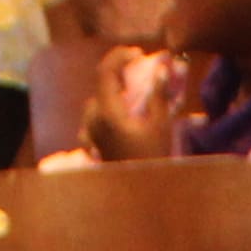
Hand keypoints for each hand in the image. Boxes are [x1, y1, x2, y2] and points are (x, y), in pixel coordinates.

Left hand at [89, 44, 197, 161]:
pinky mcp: (92, 144)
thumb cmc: (153, 160)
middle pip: (100, 84)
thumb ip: (159, 94)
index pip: (105, 71)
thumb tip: (161, 67)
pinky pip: (92, 119)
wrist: (140, 197)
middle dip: (118, 73)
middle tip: (139, 71)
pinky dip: (105, 111)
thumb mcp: (161, 126)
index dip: (120, 56)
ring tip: (132, 93)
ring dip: (112, 92)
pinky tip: (117, 116)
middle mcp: (93, 120)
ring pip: (95, 101)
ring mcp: (90, 133)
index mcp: (108, 112)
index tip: (137, 54)